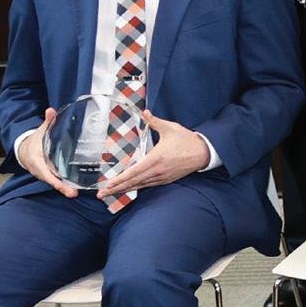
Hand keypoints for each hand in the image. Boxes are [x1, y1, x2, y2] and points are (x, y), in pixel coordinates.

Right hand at [16, 108, 77, 196]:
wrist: (23, 149)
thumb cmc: (35, 140)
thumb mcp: (40, 131)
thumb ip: (48, 122)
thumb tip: (51, 110)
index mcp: (36, 158)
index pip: (44, 170)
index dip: (52, 178)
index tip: (60, 184)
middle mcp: (38, 168)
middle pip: (50, 179)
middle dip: (60, 187)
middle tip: (73, 193)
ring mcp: (42, 173)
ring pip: (53, 182)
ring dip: (63, 188)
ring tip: (74, 194)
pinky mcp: (47, 175)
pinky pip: (54, 181)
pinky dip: (62, 185)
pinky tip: (73, 189)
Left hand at [96, 112, 211, 195]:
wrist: (203, 152)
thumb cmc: (186, 140)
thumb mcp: (170, 128)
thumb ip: (155, 121)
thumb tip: (145, 111)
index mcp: (156, 159)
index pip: (133, 172)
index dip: (120, 179)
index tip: (108, 185)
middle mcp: (157, 171)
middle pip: (133, 182)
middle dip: (116, 189)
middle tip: (101, 195)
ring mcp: (162, 177)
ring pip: (139, 186)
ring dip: (124, 190)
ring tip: (111, 193)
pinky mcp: (166, 180)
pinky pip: (148, 185)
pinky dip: (136, 187)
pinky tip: (129, 188)